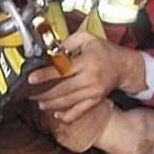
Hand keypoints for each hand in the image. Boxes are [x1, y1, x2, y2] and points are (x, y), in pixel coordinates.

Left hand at [28, 30, 145, 122]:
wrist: (125, 66)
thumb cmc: (105, 51)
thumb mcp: (87, 38)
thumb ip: (68, 42)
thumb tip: (51, 50)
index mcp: (86, 62)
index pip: (61, 71)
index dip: (44, 76)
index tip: (31, 79)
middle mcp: (90, 79)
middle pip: (62, 90)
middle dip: (43, 93)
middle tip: (29, 93)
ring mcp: (93, 92)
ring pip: (68, 102)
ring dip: (51, 104)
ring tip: (38, 102)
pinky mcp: (96, 100)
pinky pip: (79, 111)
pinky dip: (67, 115)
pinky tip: (56, 115)